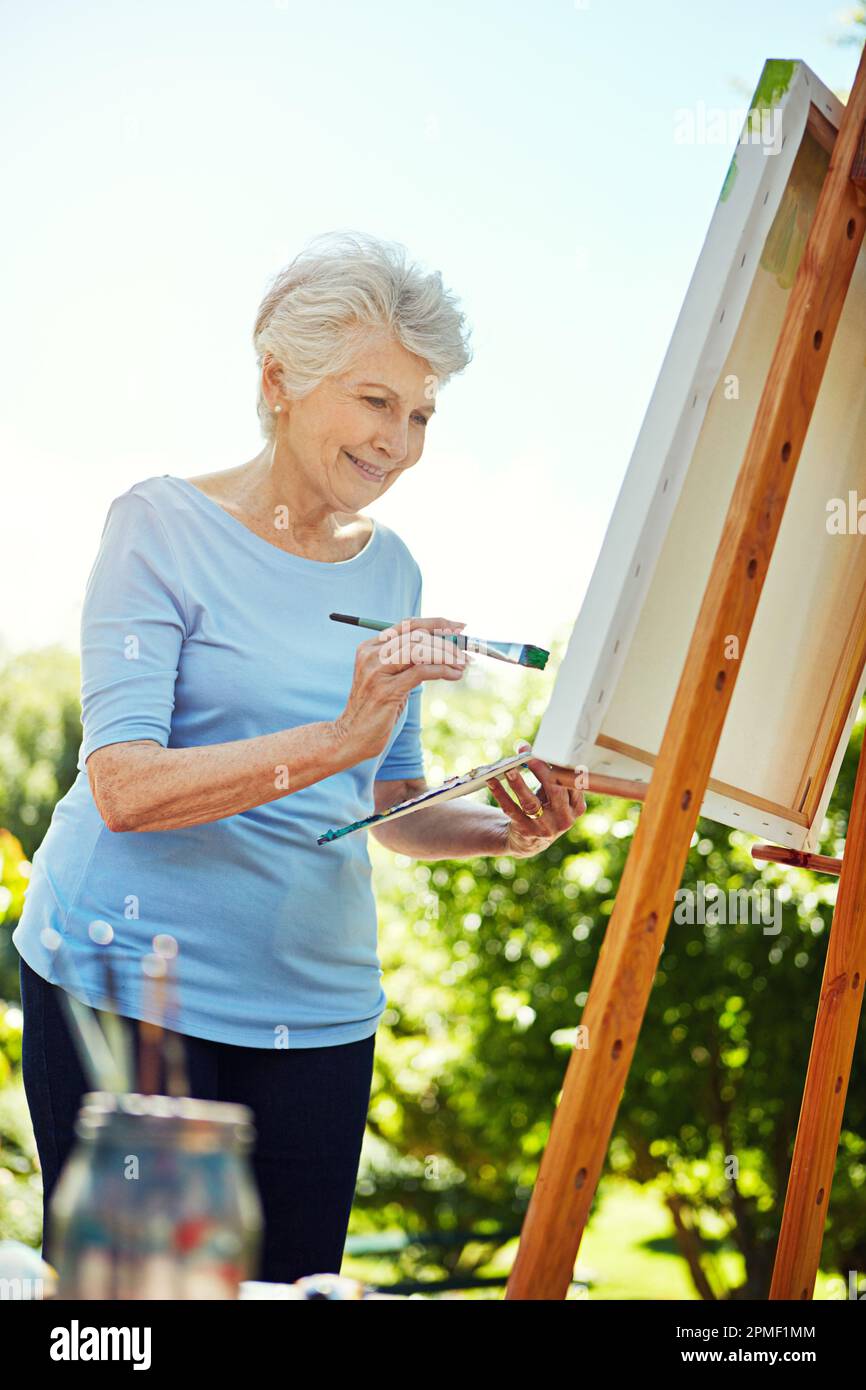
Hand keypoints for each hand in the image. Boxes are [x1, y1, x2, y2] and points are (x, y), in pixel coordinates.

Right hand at [334, 616, 468, 763]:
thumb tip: (443, 649)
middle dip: (447, 640)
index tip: (459, 626)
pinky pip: (422, 671)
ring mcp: (377, 671)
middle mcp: (372, 654)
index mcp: (371, 647)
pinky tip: (455, 675)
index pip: (408, 626)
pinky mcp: (386, 690)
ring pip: (420, 649)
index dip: (437, 623)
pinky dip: (443, 670)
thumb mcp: (390, 679)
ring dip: (447, 654)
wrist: (350, 737)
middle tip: (466, 651)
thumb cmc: (375, 710)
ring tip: (463, 664)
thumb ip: (407, 663)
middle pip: (417, 635)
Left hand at [485, 741, 585, 858]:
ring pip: (530, 803)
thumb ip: (549, 776)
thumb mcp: (555, 797)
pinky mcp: (525, 831)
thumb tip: (526, 748)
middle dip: (541, 770)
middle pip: (555, 791)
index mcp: (576, 807)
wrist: (530, 842)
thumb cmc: (545, 810)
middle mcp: (564, 819)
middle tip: (528, 756)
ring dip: (518, 784)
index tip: (547, 748)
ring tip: (509, 769)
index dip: (559, 764)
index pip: (571, 782)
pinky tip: (492, 781)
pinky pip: (511, 810)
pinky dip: (500, 794)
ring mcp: (545, 827)